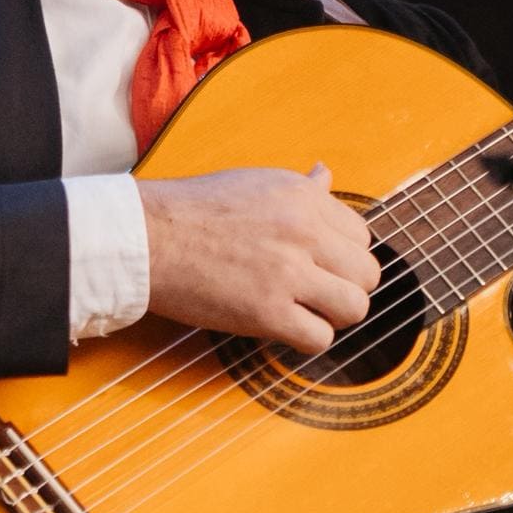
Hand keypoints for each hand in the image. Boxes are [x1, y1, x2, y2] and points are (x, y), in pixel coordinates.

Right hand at [137, 162, 379, 355]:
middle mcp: (303, 231)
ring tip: (304, 312)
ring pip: (354, 307)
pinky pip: (320, 338)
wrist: (145, 237)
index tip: (318, 265)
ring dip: (333, 316)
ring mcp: (287, 272)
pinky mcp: (267, 311)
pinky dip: (306, 339)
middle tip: (314, 293)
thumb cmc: (190, 210)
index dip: (342, 256)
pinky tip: (282, 328)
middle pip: (367, 273)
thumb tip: (326, 173)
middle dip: (345, 288)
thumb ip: (300, 186)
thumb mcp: (254, 182)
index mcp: (303, 197)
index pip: (361, 235)